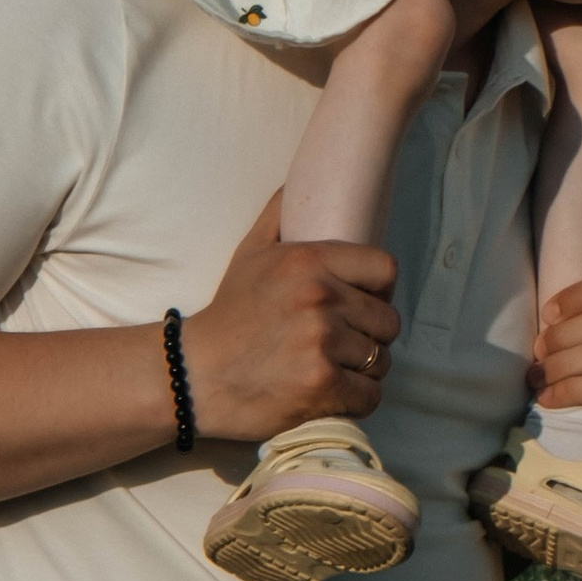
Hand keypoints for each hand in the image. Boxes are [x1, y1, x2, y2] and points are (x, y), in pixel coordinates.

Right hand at [183, 194, 403, 440]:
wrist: (193, 374)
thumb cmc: (228, 314)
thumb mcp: (249, 253)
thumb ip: (278, 214)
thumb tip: (295, 181)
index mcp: (309, 261)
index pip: (385, 270)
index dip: (382, 290)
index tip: (366, 302)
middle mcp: (320, 299)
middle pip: (388, 320)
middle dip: (373, 334)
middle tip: (349, 342)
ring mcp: (321, 344)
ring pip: (381, 359)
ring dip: (367, 369)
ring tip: (341, 368)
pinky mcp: (320, 387)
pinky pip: (370, 395)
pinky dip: (359, 399)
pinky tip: (338, 393)